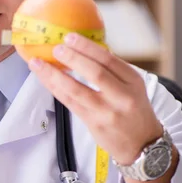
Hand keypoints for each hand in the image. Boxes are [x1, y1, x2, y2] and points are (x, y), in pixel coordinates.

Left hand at [27, 32, 163, 165]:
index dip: (87, 47)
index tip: (70, 37)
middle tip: (56, 48)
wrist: (143, 145)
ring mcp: (107, 111)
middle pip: (95, 73)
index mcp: (133, 81)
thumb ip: (112, 70)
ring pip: (76, 90)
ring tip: (38, 63)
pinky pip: (69, 102)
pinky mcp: (93, 123)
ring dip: (54, 74)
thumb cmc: (134, 110)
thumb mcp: (132, 87)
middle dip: (72, 58)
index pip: (109, 60)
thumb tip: (83, 47)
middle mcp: (122, 96)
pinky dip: (55, 88)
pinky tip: (45, 78)